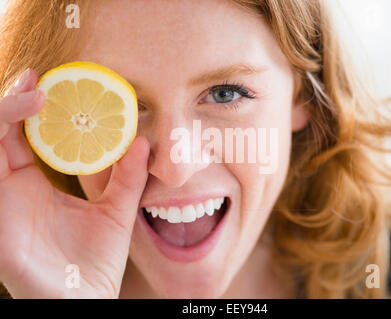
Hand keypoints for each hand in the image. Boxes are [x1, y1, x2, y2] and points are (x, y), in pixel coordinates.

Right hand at [0, 69, 148, 297]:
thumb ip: (127, 176)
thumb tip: (143, 140)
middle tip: (36, 79)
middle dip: (10, 101)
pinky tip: (14, 128)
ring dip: (1, 115)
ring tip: (34, 95)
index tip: (48, 82)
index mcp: (33, 186)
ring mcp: (1, 203)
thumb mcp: (116, 210)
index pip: (20, 137)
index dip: (27, 108)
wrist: (85, 300)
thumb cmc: (95, 262)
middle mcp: (11, 190)